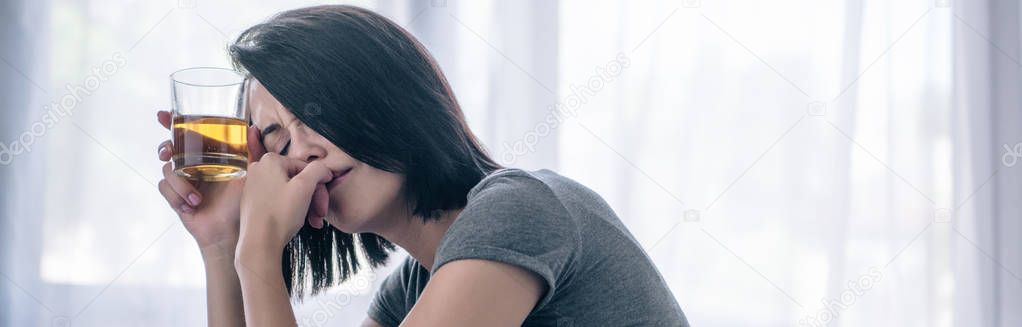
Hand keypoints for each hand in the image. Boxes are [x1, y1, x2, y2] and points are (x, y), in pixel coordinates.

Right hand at [156, 110, 267, 256]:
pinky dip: (176, 197)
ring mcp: (183, 181)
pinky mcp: (175, 196)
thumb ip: (251, 151)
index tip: (162, 115)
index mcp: (209, 156)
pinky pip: (164, 188)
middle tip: (168, 153)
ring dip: (180, 184)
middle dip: (165, 147)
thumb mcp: (249, 173)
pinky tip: (191, 206)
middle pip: (170, 147)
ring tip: (197, 199)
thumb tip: (253, 128)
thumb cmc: (242, 202)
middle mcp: (194, 165)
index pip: (189, 134)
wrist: (230, 231)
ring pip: (167, 170)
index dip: (172, 122)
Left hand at [238, 153, 333, 254]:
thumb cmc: (280, 214)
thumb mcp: (304, 187)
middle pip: (297, 180)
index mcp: (270, 160)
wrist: (259, 242)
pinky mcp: (252, 201)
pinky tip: (296, 221)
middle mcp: (259, 169)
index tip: (323, 204)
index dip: (319, 187)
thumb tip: (324, 169)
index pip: (306, 169)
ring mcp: (253, 185)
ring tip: (311, 221)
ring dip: (304, 205)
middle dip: (312, 198)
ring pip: (288, 191)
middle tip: (319, 215)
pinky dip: (289, 208)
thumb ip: (318, 170)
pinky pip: (277, 199)